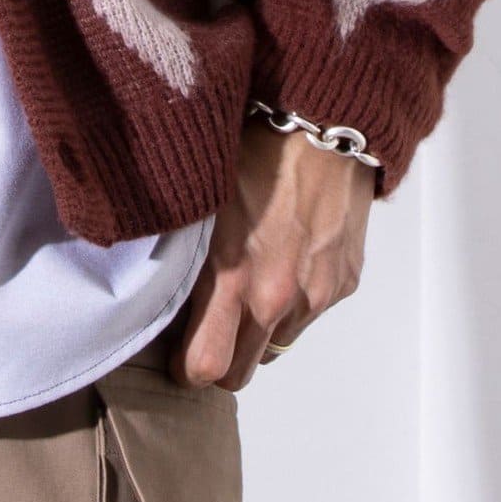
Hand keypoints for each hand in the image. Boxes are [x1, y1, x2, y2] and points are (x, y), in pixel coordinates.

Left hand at [171, 117, 372, 391]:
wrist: (322, 129)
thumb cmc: (252, 152)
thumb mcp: (199, 203)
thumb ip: (184, 258)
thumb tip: (156, 292)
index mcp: (234, 279)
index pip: (205, 367)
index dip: (185, 368)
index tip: (176, 355)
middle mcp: (278, 298)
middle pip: (241, 372)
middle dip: (220, 358)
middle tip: (207, 327)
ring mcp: (316, 294)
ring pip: (275, 344)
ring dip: (258, 328)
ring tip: (248, 281)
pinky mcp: (344, 284)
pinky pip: (309, 314)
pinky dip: (293, 301)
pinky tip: (283, 258)